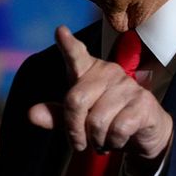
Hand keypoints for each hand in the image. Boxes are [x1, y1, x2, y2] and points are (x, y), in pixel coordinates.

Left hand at [28, 26, 171, 160]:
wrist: (145, 134)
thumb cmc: (108, 121)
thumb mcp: (79, 120)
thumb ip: (56, 116)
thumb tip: (31, 114)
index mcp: (90, 72)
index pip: (77, 55)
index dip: (68, 45)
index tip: (60, 31)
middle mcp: (109, 73)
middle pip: (75, 101)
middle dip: (73, 130)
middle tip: (80, 143)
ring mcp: (128, 86)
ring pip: (97, 121)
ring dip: (96, 140)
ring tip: (102, 141)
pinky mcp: (143, 103)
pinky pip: (117, 129)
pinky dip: (113, 142)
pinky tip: (117, 140)